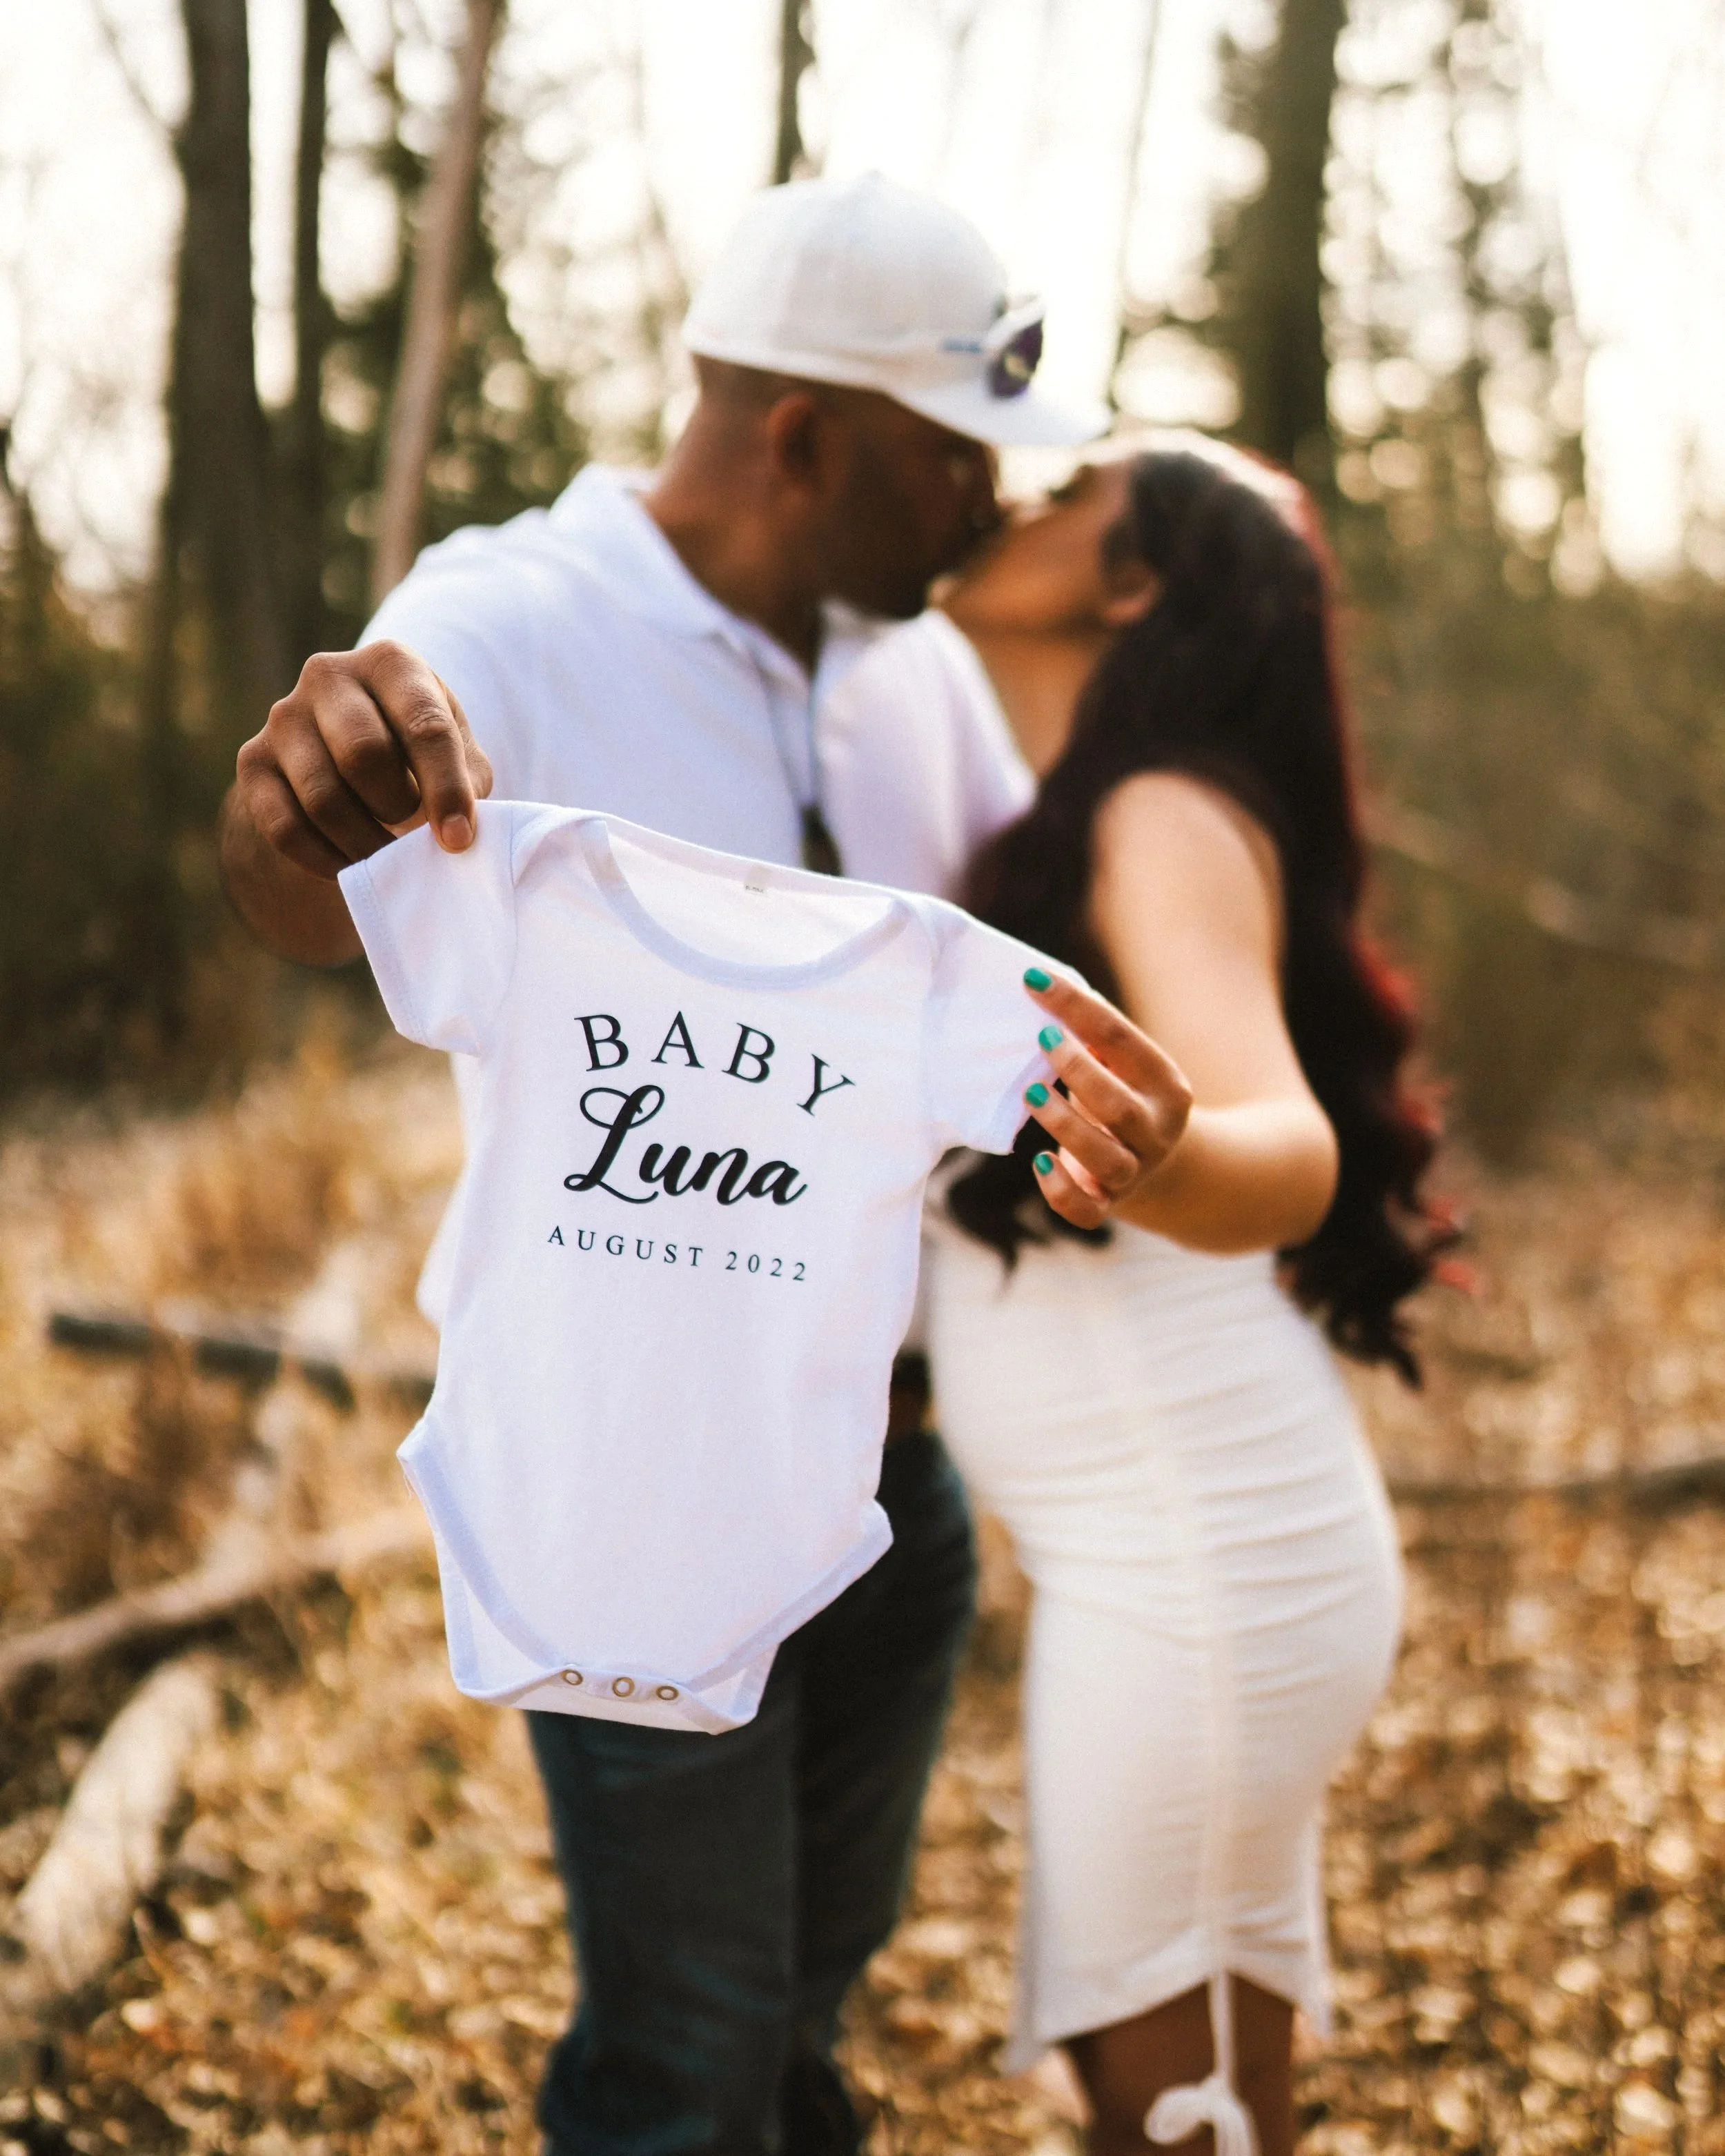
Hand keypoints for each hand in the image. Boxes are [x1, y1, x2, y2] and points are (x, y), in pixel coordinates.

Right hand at [232, 641, 493, 880]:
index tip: (458, 841)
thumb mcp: (458, 755)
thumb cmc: (419, 756)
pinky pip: (285, 827)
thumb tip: (454, 833)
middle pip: (363, 754)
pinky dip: (324, 859)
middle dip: (396, 807)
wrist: (345, 762)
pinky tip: (350, 865)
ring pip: (323, 798)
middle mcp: (329, 675)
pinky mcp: (252, 761)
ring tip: (387, 856)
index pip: (424, 726)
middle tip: (413, 834)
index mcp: (391, 663)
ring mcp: (284, 716)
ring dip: (363, 843)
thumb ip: (466, 785)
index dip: (446, 790)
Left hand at [1020, 969, 1193, 1229]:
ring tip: (1032, 1094)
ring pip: (1105, 1159)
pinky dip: (1060, 1190)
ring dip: (1065, 1125)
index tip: (1033, 981)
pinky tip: (1039, 1161)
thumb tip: (1040, 985)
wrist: (1163, 1169)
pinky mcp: (1108, 1204)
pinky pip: (1086, 1210)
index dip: (1077, 1007)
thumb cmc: (1123, 1096)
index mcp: (1165, 1084)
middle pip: (1119, 1106)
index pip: (1122, 1038)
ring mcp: (1135, 1172)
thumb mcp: (1123, 1065)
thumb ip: (1094, 1035)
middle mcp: (1156, 1131)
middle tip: (1040, 1040)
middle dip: (1078, 1071)